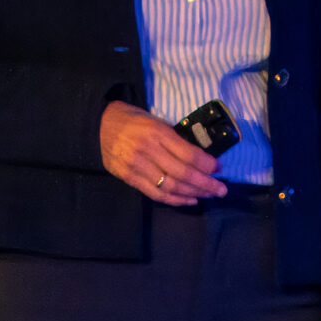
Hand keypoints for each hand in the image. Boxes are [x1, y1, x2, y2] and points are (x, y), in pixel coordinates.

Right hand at [100, 100, 224, 204]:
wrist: (99, 124)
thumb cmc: (134, 120)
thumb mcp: (157, 121)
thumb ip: (176, 138)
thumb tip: (202, 157)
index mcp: (157, 132)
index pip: (188, 154)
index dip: (207, 164)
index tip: (219, 168)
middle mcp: (146, 150)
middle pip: (182, 173)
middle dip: (206, 184)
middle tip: (221, 189)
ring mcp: (135, 166)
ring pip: (170, 187)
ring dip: (193, 193)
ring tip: (208, 195)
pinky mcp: (127, 177)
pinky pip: (155, 194)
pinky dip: (175, 200)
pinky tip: (189, 200)